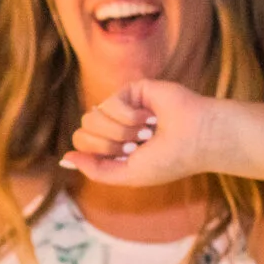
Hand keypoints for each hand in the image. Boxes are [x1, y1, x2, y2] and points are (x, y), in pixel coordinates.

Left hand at [60, 80, 220, 187]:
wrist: (198, 138)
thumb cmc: (169, 160)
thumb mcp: (127, 174)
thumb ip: (95, 170)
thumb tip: (65, 158)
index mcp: (115, 146)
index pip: (83, 145)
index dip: (100, 153)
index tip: (128, 156)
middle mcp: (116, 125)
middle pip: (83, 131)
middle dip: (109, 143)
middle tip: (137, 144)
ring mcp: (123, 105)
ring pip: (92, 117)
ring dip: (121, 131)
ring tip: (146, 131)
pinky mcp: (132, 89)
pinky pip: (109, 103)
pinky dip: (129, 116)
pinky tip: (150, 117)